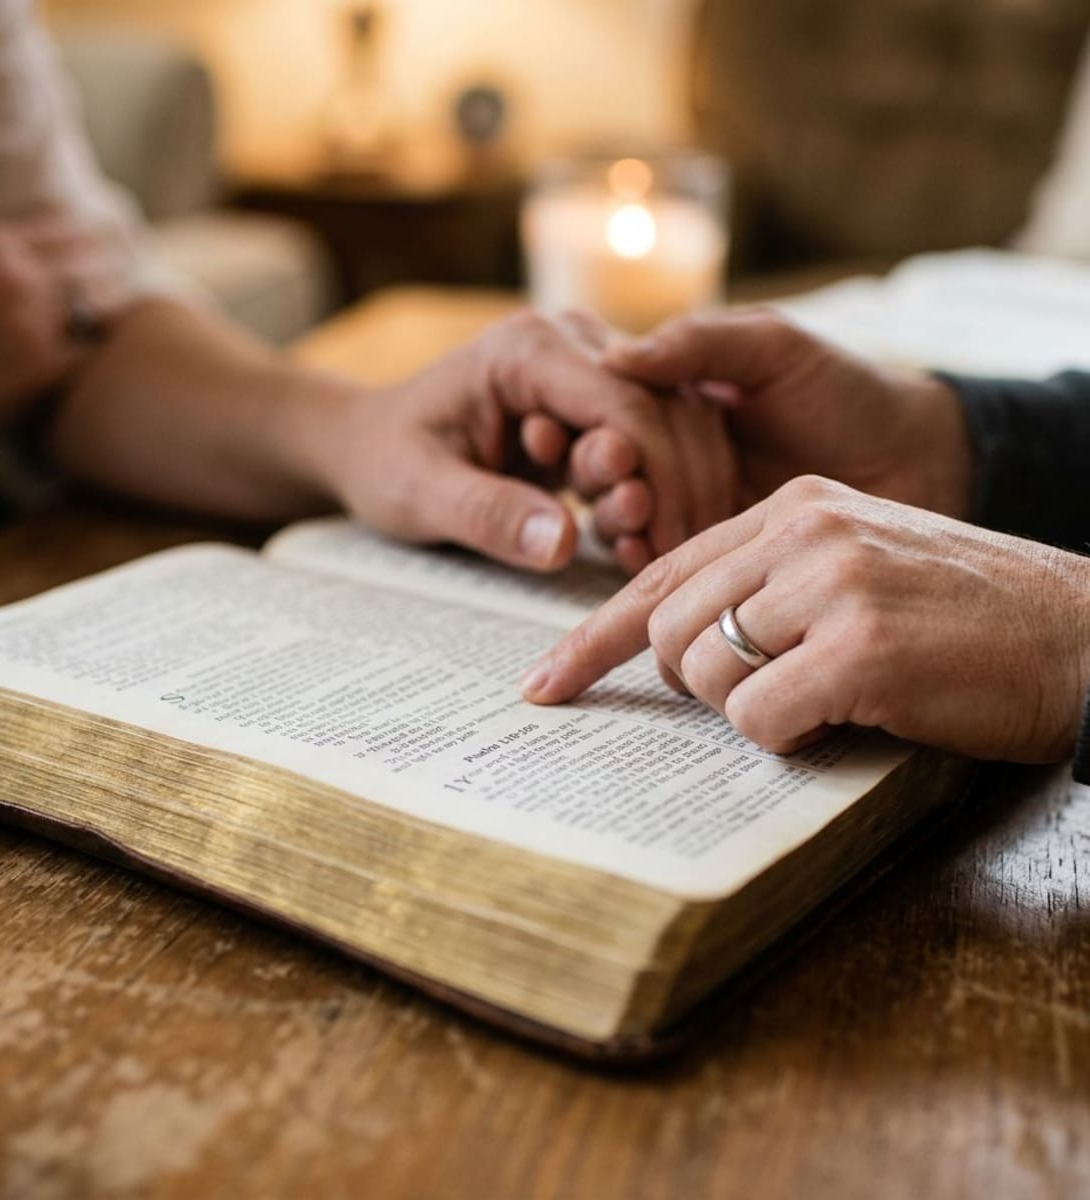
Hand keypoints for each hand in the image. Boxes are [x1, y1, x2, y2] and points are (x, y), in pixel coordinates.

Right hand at [0, 217, 128, 467]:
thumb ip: (2, 258)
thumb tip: (63, 252)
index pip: (69, 230)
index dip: (93, 246)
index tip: (108, 257)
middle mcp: (13, 274)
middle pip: (94, 264)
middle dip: (113, 276)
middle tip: (127, 289)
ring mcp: (32, 320)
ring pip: (103, 304)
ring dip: (113, 312)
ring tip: (119, 318)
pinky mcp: (45, 366)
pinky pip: (93, 351)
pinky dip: (95, 353)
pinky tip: (93, 358)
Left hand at [298, 309, 733, 572]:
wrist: (370, 444)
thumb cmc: (385, 461)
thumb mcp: (419, 493)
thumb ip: (489, 514)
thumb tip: (564, 544)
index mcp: (526, 349)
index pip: (623, 403)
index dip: (656, 475)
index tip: (661, 541)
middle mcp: (569, 342)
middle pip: (663, 406)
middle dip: (675, 487)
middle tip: (664, 556)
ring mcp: (589, 368)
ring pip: (673, 421)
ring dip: (673, 490)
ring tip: (646, 552)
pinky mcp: (595, 403)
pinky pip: (653, 441)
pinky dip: (658, 491)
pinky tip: (638, 541)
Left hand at [522, 476, 1089, 763]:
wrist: (1084, 637)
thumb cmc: (961, 620)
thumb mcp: (852, 572)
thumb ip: (765, 587)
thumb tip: (679, 648)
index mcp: (792, 509)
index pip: (660, 574)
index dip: (593, 637)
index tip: (545, 683)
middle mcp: (803, 529)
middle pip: (671, 632)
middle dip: (697, 686)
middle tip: (769, 696)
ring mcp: (831, 580)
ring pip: (706, 673)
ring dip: (751, 710)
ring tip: (827, 696)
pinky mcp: (861, 643)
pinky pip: (760, 718)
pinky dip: (791, 737)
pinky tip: (850, 714)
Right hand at [589, 308, 975, 525]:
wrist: (915, 463)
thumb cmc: (848, 393)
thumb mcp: (773, 348)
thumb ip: (698, 343)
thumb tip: (615, 356)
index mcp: (672, 399)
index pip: (608, 415)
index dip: (599, 432)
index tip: (612, 448)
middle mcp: (667, 454)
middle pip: (602, 471)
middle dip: (600, 481)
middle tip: (627, 491)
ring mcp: (683, 507)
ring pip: (620, 518)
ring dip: (617, 521)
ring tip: (638, 518)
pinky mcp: (710, 557)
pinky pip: (663, 564)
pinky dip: (647, 562)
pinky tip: (649, 559)